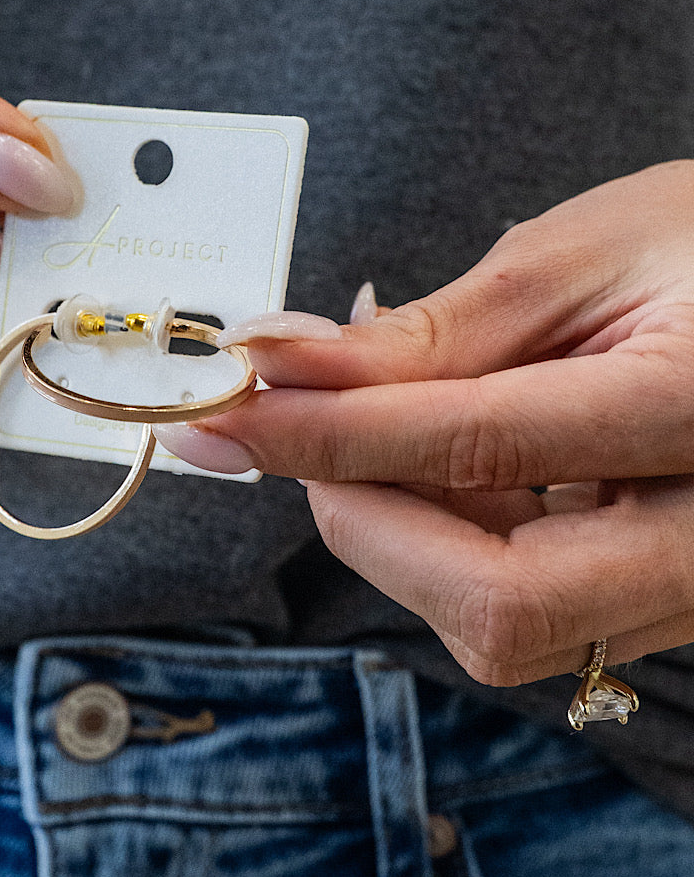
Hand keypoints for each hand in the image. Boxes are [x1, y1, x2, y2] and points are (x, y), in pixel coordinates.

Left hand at [154, 162, 693, 686]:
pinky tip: (446, 463)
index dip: (326, 434)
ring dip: (401, 531)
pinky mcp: (654, 598)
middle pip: (496, 605)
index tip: (228, 414)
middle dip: (365, 521)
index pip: (477, 447)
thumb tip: (285, 366)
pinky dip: (449, 539)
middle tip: (299, 434)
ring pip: (502, 623)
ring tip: (390, 424)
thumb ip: (434, 332)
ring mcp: (690, 586)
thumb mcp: (582, 254)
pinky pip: (527, 609)